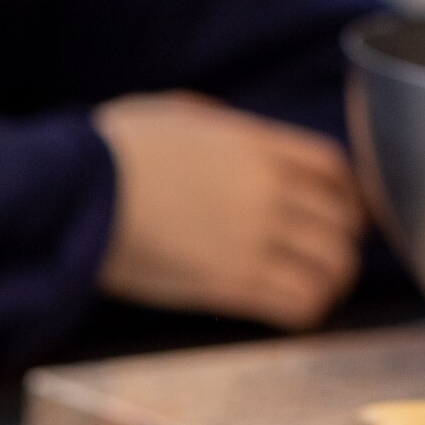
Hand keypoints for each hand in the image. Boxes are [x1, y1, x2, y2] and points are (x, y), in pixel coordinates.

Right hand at [93, 93, 364, 330]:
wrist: (77, 194)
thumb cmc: (107, 153)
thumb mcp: (167, 113)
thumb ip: (207, 119)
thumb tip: (216, 122)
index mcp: (256, 144)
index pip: (335, 169)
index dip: (348, 195)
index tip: (339, 213)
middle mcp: (269, 188)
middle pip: (343, 221)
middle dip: (340, 242)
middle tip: (324, 260)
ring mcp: (255, 235)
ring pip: (333, 264)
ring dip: (330, 280)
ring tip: (313, 291)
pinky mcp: (234, 281)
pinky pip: (301, 300)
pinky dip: (307, 309)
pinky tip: (291, 312)